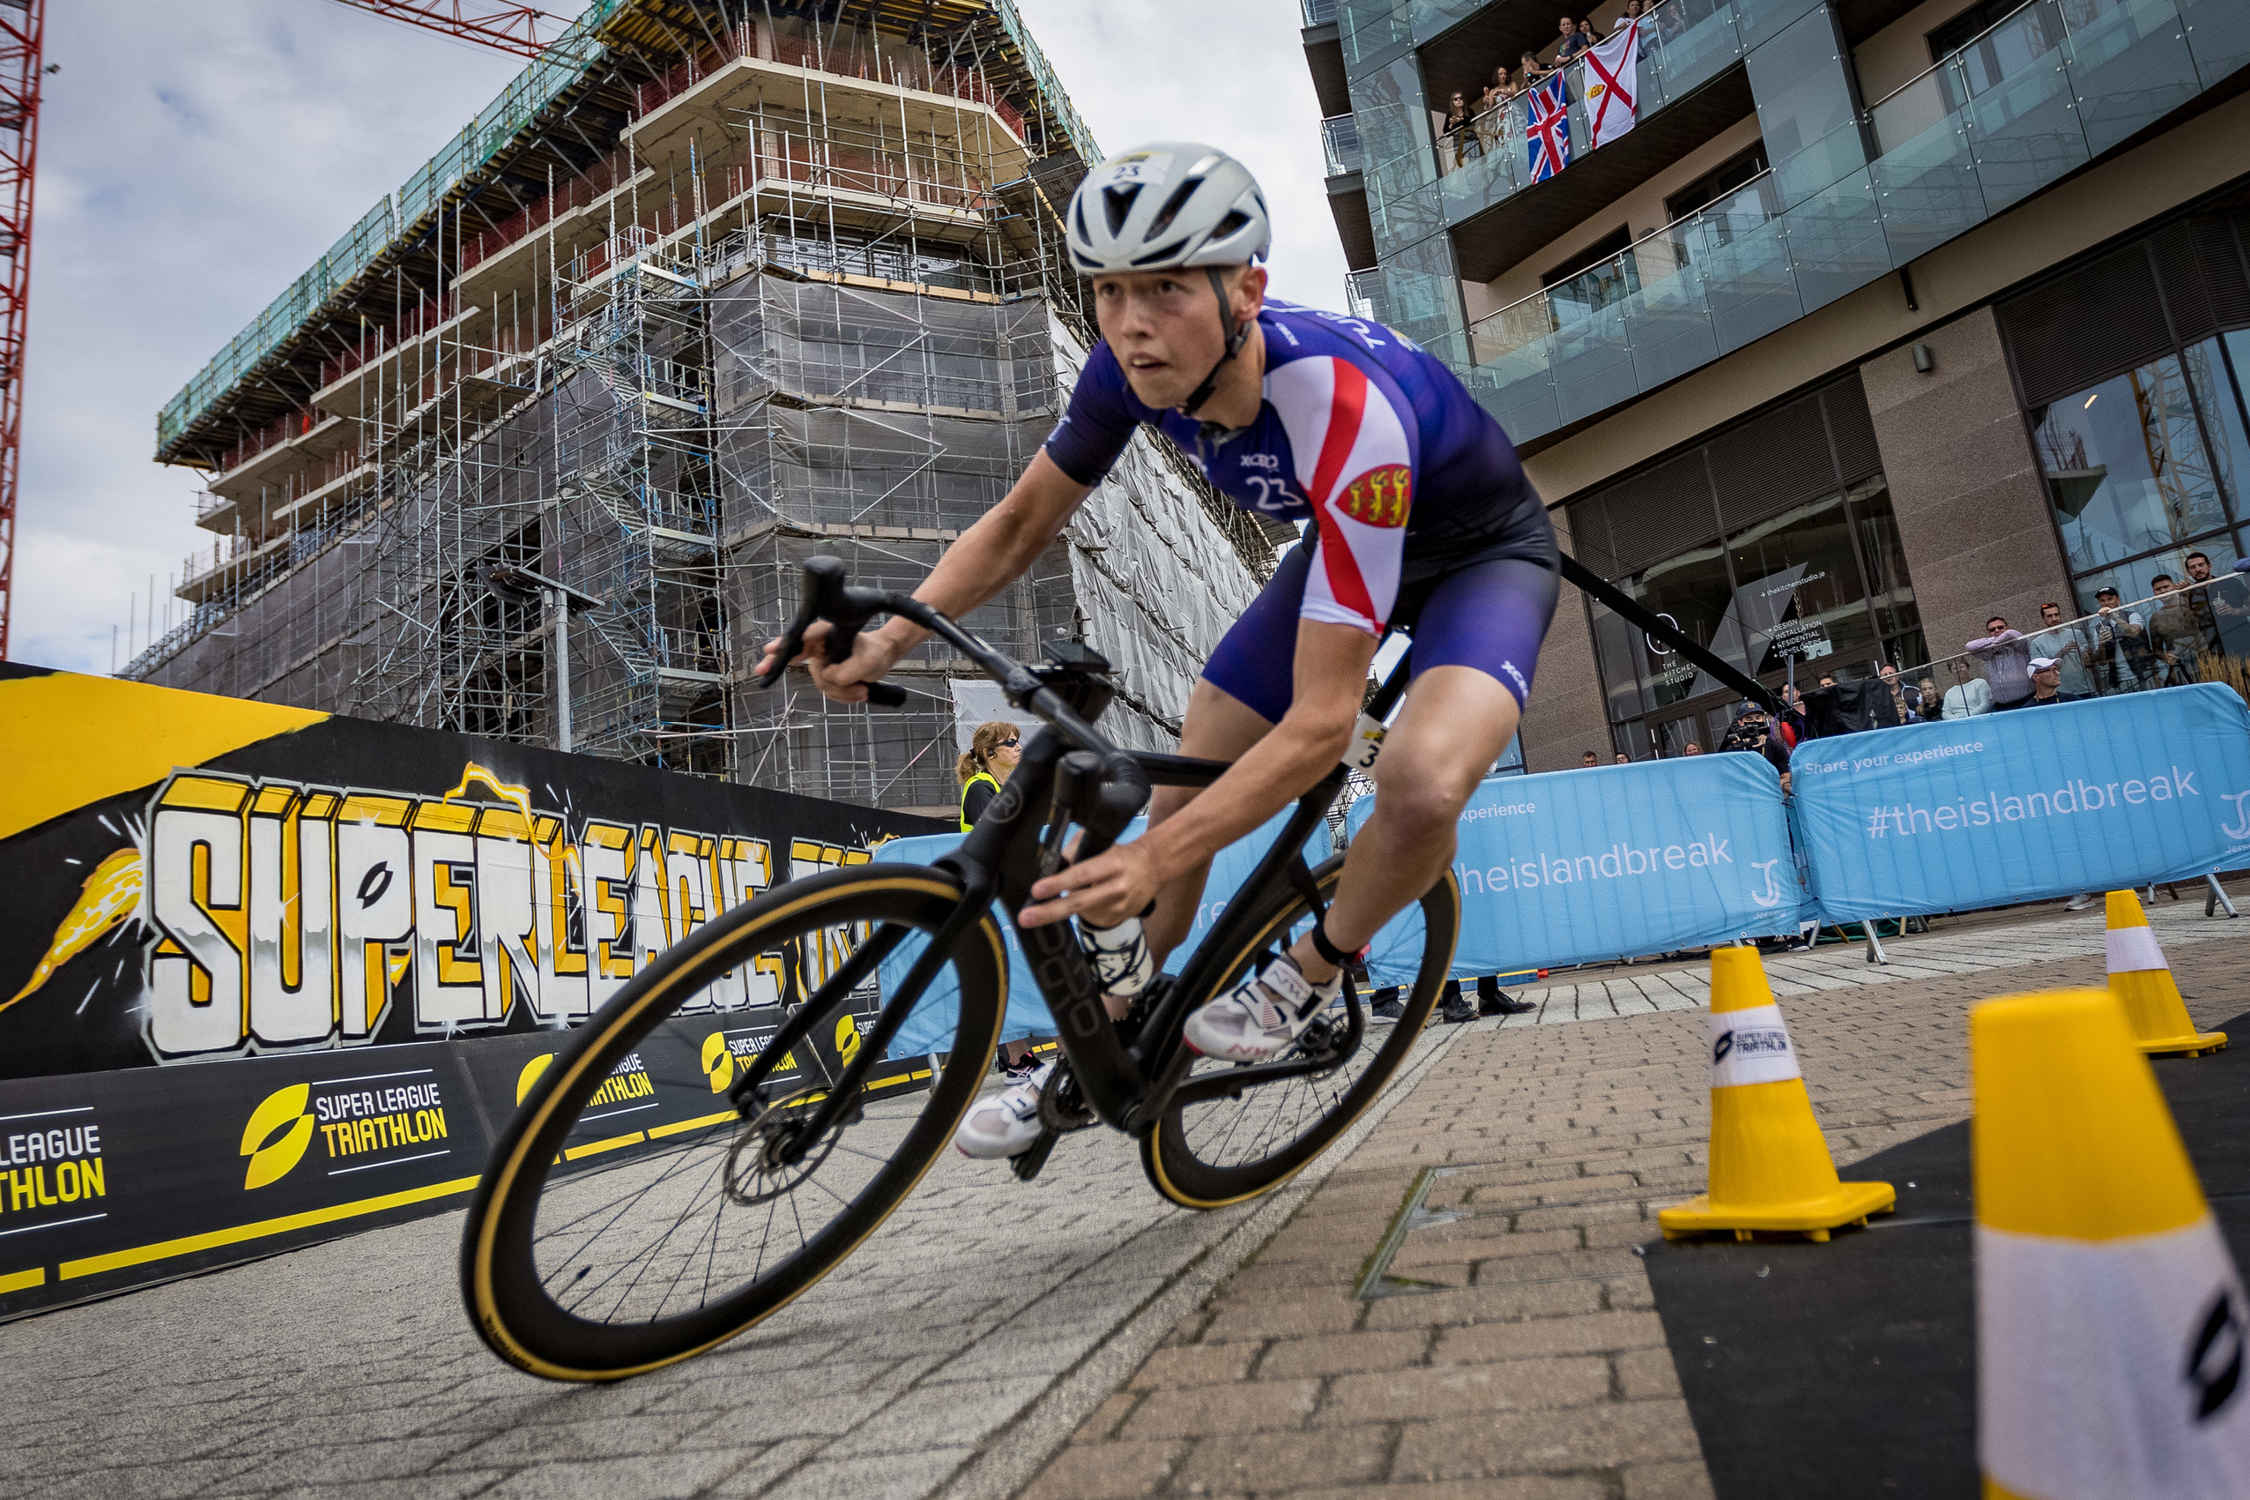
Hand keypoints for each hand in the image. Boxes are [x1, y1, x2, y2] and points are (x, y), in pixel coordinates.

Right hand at [756, 621, 903, 704]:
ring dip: (842, 691)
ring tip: (862, 690)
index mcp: (827, 634)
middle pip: (794, 655)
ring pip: (820, 682)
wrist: (883, 658)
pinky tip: (859, 692)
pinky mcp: (827, 674)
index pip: (803, 638)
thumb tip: (831, 677)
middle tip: (762, 669)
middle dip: (778, 663)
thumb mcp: (869, 661)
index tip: (770, 649)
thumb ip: (848, 670)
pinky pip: (828, 690)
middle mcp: (821, 646)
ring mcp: (822, 661)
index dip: (785, 645)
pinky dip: (844, 695)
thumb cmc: (876, 652)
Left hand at [1020, 840, 1159, 929]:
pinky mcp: (1117, 920)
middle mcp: (1116, 888)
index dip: (1058, 883)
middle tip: (1025, 918)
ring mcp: (1118, 908)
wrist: (1154, 868)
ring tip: (1058, 898)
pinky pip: (1090, 918)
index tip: (1036, 890)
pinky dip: (1081, 911)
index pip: (1081, 875)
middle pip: (1077, 903)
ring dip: (1063, 907)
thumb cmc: (1120, 853)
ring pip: (1080, 912)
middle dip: (1048, 912)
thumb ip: (1076, 852)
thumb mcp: (1102, 845)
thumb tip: (1049, 867)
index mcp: (1111, 864)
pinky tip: (1087, 900)